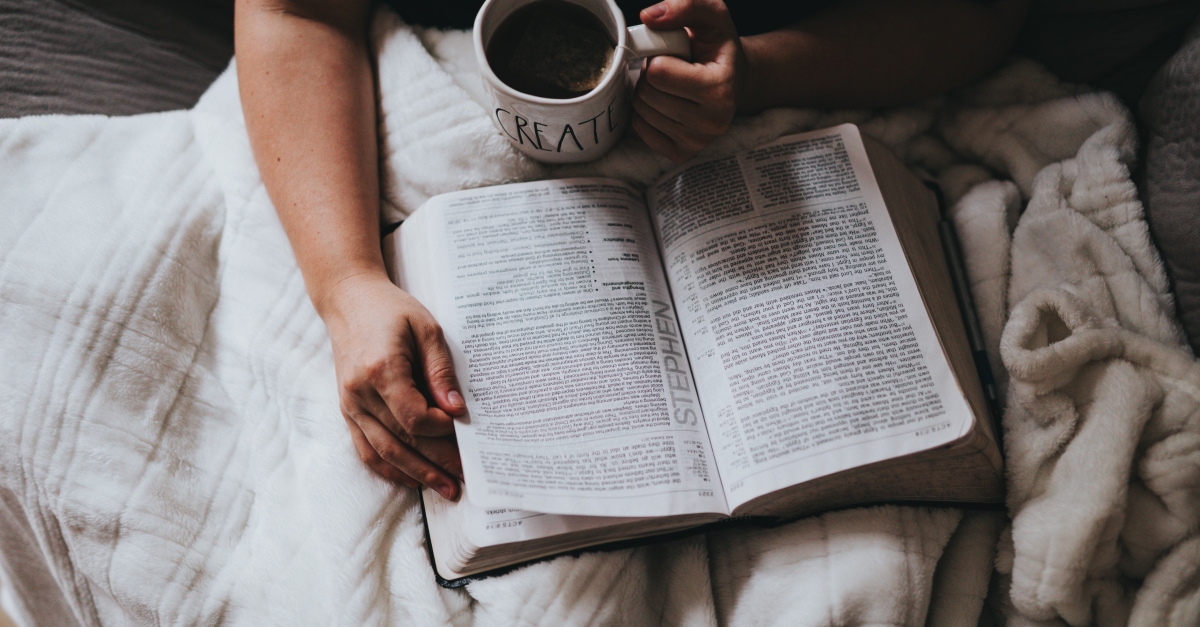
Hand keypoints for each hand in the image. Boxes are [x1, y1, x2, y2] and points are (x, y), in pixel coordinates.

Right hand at [322, 272, 465, 499]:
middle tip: (464, 480)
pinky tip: (412, 479)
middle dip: (436, 463)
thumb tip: (456, 409)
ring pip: (384, 452)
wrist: (349, 301)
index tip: (461, 428)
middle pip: (401, 440)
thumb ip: (441, 370)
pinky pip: (366, 449)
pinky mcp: (347, 411)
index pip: (413, 417)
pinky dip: (389, 469)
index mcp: (380, 370)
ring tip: (445, 488)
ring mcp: (350, 405)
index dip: (440, 429)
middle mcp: (359, 393)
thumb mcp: (426, 328)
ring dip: (416, 474)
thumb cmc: (391, 310)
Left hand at [633, 0, 746, 162]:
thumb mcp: (711, 15)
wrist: (734, 81)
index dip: (659, 57)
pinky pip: (641, 130)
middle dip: (651, 76)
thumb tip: (648, 17)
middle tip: (671, 70)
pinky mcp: (682, 153)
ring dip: (648, 93)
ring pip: (642, 112)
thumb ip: (685, 5)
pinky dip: (645, 114)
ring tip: (670, 86)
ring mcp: (698, 142)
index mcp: (720, 89)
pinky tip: (665, 103)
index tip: (676, 56)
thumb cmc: (718, 47)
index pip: (658, 73)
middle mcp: (712, 122)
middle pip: (647, 94)